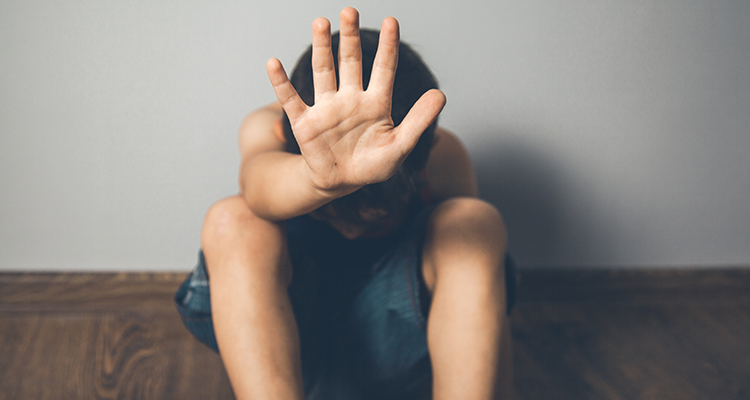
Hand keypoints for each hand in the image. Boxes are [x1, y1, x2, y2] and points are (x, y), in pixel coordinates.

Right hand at [266, 7, 445, 194]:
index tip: (392, 21)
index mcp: (376, 103)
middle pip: (350, 61)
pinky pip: (290, 99)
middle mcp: (350, 99)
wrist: (342, 184)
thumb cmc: (373, 165)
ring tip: (321, 23)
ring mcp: (327, 108)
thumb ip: (419, 120)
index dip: (388, 45)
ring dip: (321, 48)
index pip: (383, 68)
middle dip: (350, 36)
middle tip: (350, 11)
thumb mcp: (400, 146)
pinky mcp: (305, 123)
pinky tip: (273, 63)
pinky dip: (280, 83)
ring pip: (324, 71)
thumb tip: (441, 93)